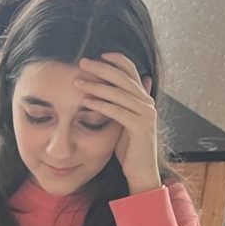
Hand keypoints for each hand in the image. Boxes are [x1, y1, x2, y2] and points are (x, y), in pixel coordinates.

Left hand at [76, 53, 160, 193]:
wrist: (140, 170)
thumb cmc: (129, 147)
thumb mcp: (123, 121)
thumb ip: (119, 103)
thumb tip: (111, 88)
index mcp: (143, 98)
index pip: (131, 70)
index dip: (116, 60)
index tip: (98, 54)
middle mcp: (147, 103)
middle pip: (124, 77)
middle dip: (101, 68)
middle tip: (82, 62)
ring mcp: (146, 115)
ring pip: (119, 93)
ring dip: (97, 86)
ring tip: (78, 82)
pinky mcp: (140, 128)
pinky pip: (118, 112)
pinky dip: (102, 105)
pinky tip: (86, 102)